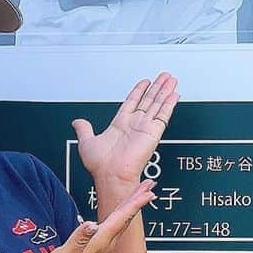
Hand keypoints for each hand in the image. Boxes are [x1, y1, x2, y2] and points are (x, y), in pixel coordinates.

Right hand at [36, 178, 155, 252]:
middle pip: (127, 217)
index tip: (147, 192)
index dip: (134, 204)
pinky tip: (124, 208)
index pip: (121, 219)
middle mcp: (106, 243)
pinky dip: (124, 212)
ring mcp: (104, 245)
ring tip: (143, 192)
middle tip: (150, 184)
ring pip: (124, 220)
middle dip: (139, 199)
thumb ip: (78, 239)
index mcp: (100, 242)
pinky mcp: (99, 246)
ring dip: (133, 205)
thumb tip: (91, 224)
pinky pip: (117, 224)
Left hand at [72, 73, 178, 192]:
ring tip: (171, 79)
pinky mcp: (153, 132)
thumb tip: (77, 122)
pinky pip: (163, 114)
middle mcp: (134, 125)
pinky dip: (169, 104)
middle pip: (148, 100)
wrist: (111, 176)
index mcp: (120, 125)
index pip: (133, 102)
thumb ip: (84, 129)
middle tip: (164, 76)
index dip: (139, 91)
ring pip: (157, 104)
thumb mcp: (86, 142)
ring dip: (165, 91)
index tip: (146, 82)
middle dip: (157, 87)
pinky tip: (174, 94)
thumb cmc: (100, 166)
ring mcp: (145, 128)